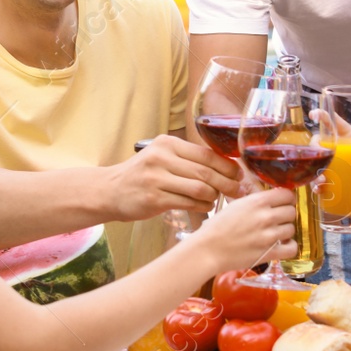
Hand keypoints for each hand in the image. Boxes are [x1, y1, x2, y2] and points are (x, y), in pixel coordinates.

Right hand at [107, 135, 241, 221]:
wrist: (110, 190)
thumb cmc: (142, 174)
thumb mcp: (161, 156)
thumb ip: (188, 158)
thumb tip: (226, 166)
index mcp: (167, 144)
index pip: (206, 154)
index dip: (227, 165)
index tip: (239, 174)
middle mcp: (161, 158)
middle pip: (206, 172)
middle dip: (228, 183)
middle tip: (239, 191)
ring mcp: (156, 179)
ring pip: (199, 188)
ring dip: (214, 196)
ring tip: (217, 199)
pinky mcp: (153, 199)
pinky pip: (188, 203)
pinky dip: (202, 207)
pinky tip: (205, 207)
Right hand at [192, 188, 297, 273]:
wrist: (208, 249)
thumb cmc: (217, 227)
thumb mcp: (235, 205)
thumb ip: (255, 201)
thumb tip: (270, 199)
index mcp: (257, 201)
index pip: (287, 194)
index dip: (286, 199)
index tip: (282, 203)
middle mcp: (266, 216)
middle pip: (291, 211)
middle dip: (285, 215)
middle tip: (277, 219)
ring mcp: (269, 235)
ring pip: (291, 229)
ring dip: (285, 231)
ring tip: (275, 233)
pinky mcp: (270, 253)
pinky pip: (292, 248)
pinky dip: (289, 246)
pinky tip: (282, 245)